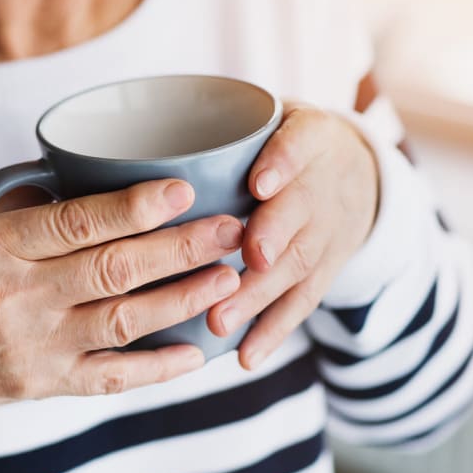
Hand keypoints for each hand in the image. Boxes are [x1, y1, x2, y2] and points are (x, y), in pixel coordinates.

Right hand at [0, 179, 245, 427]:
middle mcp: (14, 297)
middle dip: (181, 247)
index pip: (74, 223)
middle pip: (113, 268)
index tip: (183, 189)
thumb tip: (72, 181)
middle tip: (231, 228)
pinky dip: (157, 368)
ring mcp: (31, 346)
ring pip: (123, 321)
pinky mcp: (41, 384)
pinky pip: (111, 377)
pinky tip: (196, 352)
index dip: (134, 206)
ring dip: (182, 298)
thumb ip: (10, 209)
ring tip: (228, 277)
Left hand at [206, 102, 379, 370]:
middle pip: (301, 212)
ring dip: (260, 296)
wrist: (355, 171)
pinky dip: (273, 332)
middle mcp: (324, 185)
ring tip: (222, 320)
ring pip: (298, 264)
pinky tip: (245, 356)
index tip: (260, 183)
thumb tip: (117, 144)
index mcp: (308, 136)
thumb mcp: (266, 116)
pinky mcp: (325, 270)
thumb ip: (215, 126)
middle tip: (244, 260)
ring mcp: (329, 231)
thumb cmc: (279, 142)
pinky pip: (301, 303)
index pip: (300, 143)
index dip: (283, 163)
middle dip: (272, 238)